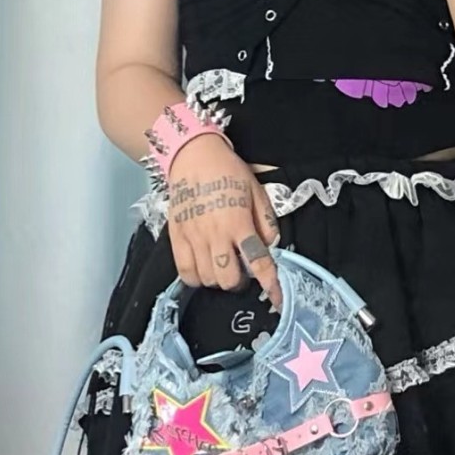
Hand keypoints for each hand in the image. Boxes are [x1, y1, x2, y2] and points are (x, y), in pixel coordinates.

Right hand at [166, 136, 282, 308]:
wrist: (192, 156)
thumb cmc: (227, 171)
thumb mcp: (257, 192)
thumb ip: (266, 222)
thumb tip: (271, 246)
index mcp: (239, 222)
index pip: (258, 262)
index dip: (271, 285)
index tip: (277, 299)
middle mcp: (215, 234)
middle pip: (228, 279)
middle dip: (240, 282)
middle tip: (242, 271)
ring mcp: (193, 237)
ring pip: (207, 279)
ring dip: (219, 280)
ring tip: (223, 266)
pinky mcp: (176, 237)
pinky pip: (185, 272)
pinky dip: (197, 278)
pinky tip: (204, 268)